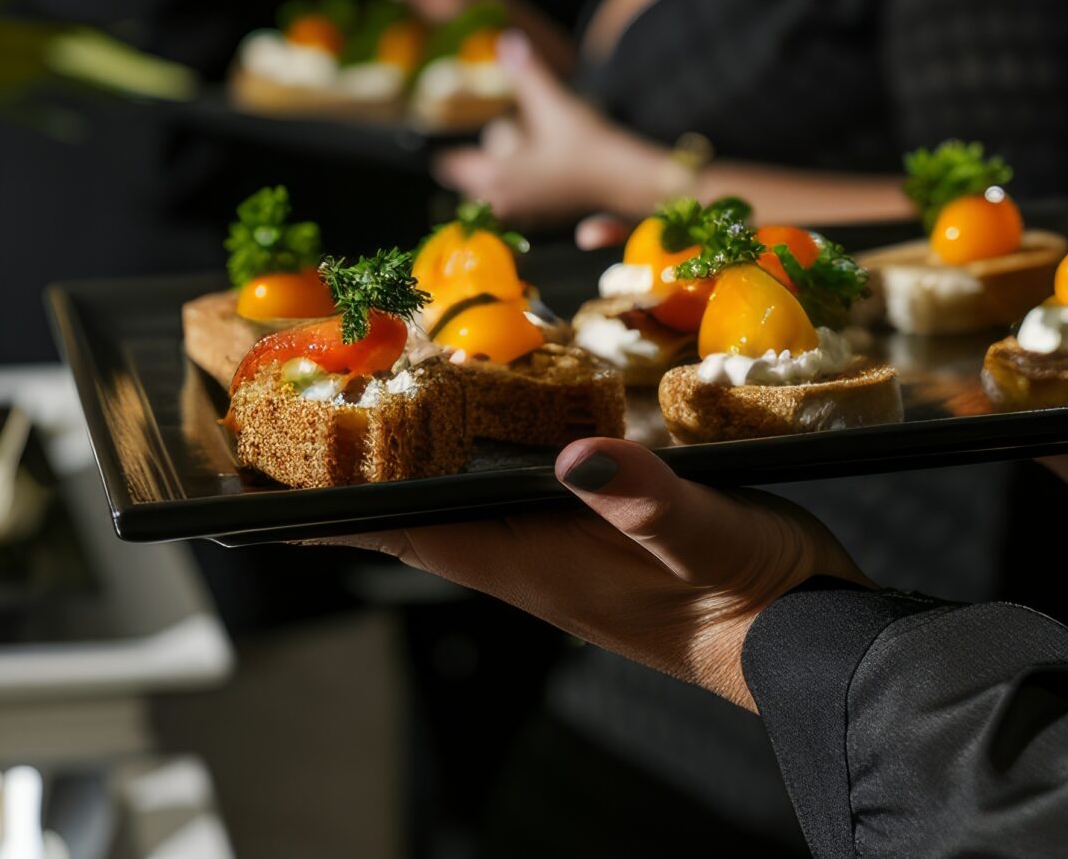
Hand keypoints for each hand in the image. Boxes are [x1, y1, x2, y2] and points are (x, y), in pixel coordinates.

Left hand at [324, 439, 868, 708]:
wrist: (810, 636)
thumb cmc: (757, 593)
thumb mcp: (705, 531)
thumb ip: (643, 495)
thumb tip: (577, 456)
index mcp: (538, 563)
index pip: (411, 533)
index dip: (334, 515)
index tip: (256, 504)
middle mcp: (536, 562)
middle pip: (421, 519)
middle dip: (359, 484)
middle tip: (294, 441)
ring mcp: (564, 556)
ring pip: (464, 509)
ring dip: (414, 474)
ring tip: (360, 431)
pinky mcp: (600, 543)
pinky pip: (514, 502)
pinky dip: (481, 467)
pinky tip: (485, 439)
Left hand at [431, 34, 660, 227]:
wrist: (626, 180)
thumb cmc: (587, 145)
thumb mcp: (553, 104)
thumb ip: (527, 74)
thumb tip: (506, 39)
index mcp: (495, 176)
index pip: (451, 167)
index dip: (455, 152)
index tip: (465, 139)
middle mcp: (503, 200)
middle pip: (471, 178)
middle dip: (484, 159)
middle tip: (513, 139)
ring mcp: (523, 213)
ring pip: (494, 191)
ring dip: (501, 173)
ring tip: (530, 154)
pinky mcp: (541, 218)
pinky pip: (515, 203)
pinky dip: (520, 188)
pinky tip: (544, 171)